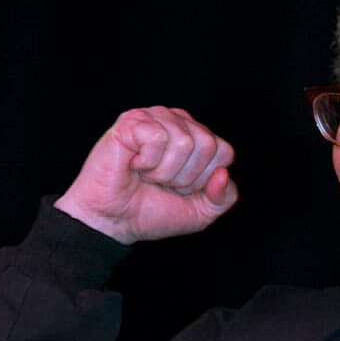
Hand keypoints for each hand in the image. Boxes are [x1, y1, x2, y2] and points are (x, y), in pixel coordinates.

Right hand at [55, 106, 237, 243]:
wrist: (114, 222)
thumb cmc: (152, 212)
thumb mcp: (202, 212)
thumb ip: (224, 197)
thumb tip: (223, 173)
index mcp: (197, 138)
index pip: (225, 151)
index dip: (205, 179)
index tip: (181, 188)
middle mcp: (178, 122)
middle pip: (207, 145)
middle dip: (186, 176)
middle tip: (161, 181)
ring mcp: (154, 118)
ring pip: (184, 142)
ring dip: (164, 171)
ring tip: (146, 174)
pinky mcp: (132, 121)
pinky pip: (158, 138)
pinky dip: (147, 161)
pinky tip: (134, 164)